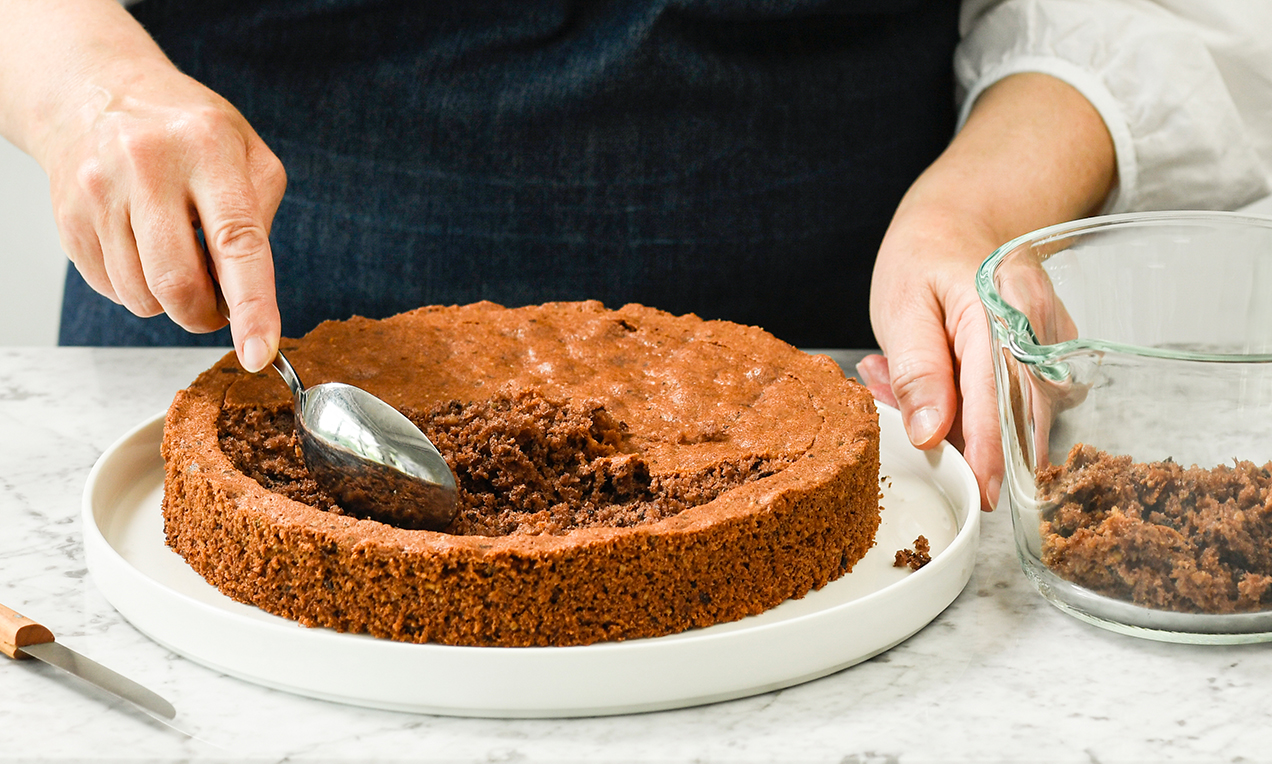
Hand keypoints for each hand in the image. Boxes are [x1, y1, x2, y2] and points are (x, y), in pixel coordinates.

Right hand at [0, 0, 283, 370]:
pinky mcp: (70, 219)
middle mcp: (147, 167)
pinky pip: (112, 290)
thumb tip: (249, 295)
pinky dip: (138, 287)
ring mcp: (100, 193)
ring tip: (178, 257)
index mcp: (207, 149)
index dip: (251, 307)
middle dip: (205, 315)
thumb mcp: (248, 153)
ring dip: (170, 301)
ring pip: (143, 297)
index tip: (259, 353)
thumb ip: (260, 218)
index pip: (236, 242)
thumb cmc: (190, 131)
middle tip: (217, 304)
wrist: (99, 91)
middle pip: (178, 285)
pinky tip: (143, 246)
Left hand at [866, 73, 1115, 509]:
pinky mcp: (1055, 359)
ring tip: (904, 382)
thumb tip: (931, 434)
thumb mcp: (901, 307)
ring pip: (1021, 416)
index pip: (998, 398)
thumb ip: (917, 370)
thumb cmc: (923, 261)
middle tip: (914, 429)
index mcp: (998, 312)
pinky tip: (941, 387)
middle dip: (967, 442)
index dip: (989, 453)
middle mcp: (1040, 330)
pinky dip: (980, 411)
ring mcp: (1055, 345)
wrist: (961, 222)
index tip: (982, 496)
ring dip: (965, 424)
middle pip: (1018, 416)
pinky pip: (1024, 404)